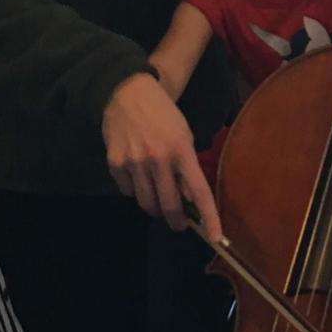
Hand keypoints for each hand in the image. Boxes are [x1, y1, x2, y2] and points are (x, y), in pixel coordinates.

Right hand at [102, 72, 222, 243]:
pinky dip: (135, 191)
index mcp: (181, 151)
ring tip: (158, 197)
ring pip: (147, 204)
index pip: (199, 191)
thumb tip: (189, 199)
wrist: (128, 94)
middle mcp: (158, 159)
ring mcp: (134, 163)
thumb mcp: (184, 136)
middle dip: (176, 220)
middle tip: (179, 223)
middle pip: (169, 206)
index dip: (209, 217)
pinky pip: (128, 192)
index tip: (216, 238)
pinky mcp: (115, 164)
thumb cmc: (164, 115)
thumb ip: (187, 167)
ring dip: (155, 207)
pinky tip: (139, 176)